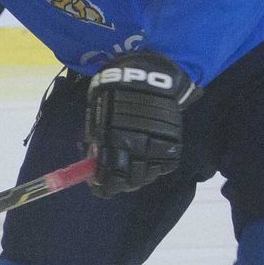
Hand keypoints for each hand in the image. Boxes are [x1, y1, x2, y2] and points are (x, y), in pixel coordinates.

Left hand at [84, 51, 197, 196]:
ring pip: (147, 176)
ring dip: (139, 176)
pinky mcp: (171, 143)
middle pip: (129, 183)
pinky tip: (150, 159)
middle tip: (117, 180)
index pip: (107, 178)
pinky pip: (164, 165)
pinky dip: (157, 166)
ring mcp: (155, 147)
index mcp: (111, 143)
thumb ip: (95, 141)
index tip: (100, 188)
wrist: (146, 77)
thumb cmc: (114, 93)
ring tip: (134, 168)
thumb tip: (92, 163)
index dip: (102, 187)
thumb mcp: (97, 117)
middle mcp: (134, 148)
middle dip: (121, 184)